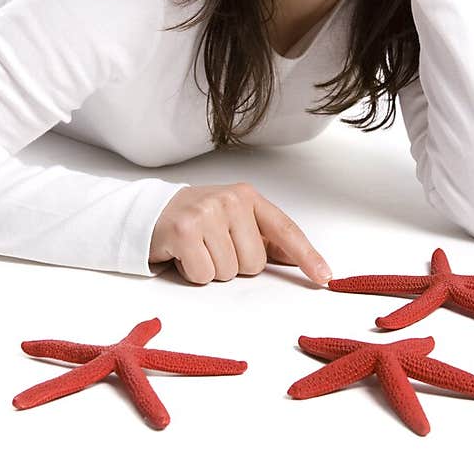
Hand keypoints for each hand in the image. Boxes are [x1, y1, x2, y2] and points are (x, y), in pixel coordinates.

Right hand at [150, 183, 332, 285]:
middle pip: (254, 264)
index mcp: (247, 196)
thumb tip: (300, 261)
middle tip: (212, 247)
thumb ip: (265, 239)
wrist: (149, 213)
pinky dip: (192, 273)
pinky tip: (183, 254)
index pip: (285, 230)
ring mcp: (206, 213)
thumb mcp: (234, 221)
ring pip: (229, 272)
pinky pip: (204, 275)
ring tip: (197, 249)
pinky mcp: (184, 231)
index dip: (306, 256)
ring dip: (212, 269)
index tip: (324, 276)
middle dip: (234, 265)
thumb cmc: (197, 220)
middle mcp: (229, 200)